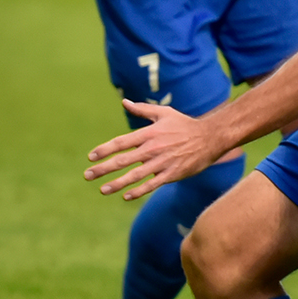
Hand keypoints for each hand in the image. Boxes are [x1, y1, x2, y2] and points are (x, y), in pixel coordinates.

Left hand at [83, 100, 226, 201]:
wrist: (210, 138)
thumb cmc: (184, 124)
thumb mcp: (163, 113)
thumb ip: (142, 109)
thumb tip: (124, 102)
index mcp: (148, 134)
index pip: (121, 142)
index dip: (104, 149)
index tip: (91, 156)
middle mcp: (152, 149)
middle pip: (123, 160)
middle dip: (103, 169)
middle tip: (87, 175)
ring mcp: (161, 163)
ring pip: (134, 175)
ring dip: (117, 183)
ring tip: (102, 189)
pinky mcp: (171, 174)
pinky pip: (151, 185)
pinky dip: (138, 191)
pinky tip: (126, 196)